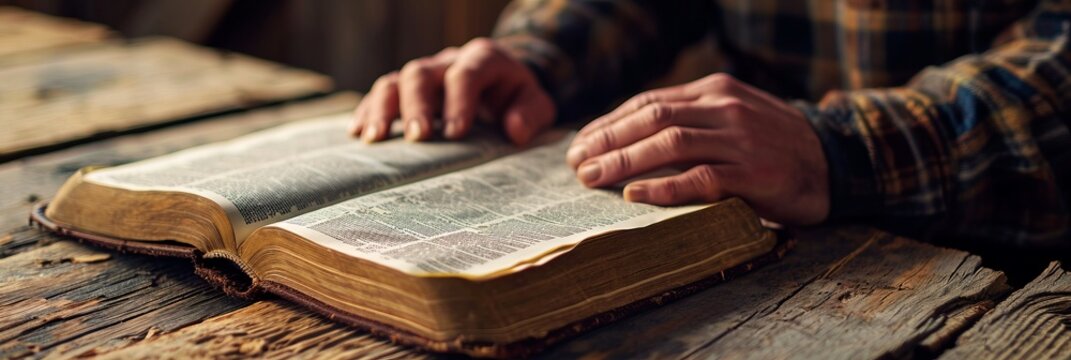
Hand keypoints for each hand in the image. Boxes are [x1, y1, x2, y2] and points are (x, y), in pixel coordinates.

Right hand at [351, 37, 555, 144]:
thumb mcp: (537, 104)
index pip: (466, 73)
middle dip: (416, 105)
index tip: (456, 134)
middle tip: (417, 137)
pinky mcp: (407, 89)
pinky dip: (368, 111)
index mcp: (483, 59)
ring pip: (395, 80)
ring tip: (374, 138)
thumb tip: (514, 130)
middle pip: (421, 73)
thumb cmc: (518, 97)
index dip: (459, 102)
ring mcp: (425, 73)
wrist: (502, 83)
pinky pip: (381, 93)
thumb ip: (531, 114)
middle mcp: (448, 61)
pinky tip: (358, 134)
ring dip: (382, 109)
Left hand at [566, 74, 829, 224]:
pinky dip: (664, 187)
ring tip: (593, 177)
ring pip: (671, 143)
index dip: (609, 123)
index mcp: (715, 91)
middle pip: (652, 118)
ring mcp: (741, 139)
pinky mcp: (754, 173)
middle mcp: (725, 108)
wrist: (835, 162)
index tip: (581, 143)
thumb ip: (690, 120)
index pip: (648, 102)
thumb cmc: (772, 145)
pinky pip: (701, 178)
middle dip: (608, 140)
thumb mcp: (732, 118)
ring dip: (625, 160)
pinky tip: (634, 195)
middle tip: (575, 162)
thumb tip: (629, 139)